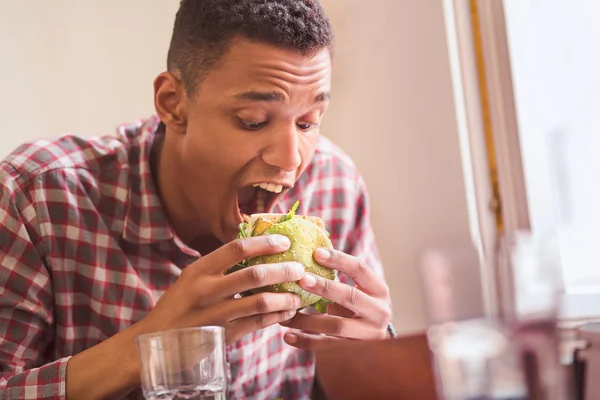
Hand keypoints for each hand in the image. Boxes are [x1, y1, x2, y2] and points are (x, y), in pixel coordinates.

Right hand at [139, 234, 304, 344]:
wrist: (156, 341)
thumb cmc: (179, 304)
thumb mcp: (191, 278)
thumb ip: (218, 266)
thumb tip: (256, 250)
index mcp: (199, 270)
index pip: (236, 248)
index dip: (264, 243)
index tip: (285, 241)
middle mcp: (206, 290)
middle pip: (253, 275)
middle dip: (282, 270)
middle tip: (300, 268)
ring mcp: (215, 314)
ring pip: (259, 302)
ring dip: (284, 298)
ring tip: (298, 295)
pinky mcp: (223, 335)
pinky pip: (256, 324)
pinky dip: (275, 317)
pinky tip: (286, 313)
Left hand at [280, 248, 391, 349]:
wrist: (375, 341)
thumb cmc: (359, 306)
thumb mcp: (359, 289)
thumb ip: (340, 275)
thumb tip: (308, 249)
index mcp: (379, 290)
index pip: (360, 269)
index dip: (339, 260)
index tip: (316, 252)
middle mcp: (379, 311)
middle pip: (350, 297)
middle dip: (324, 287)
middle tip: (301, 279)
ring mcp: (369, 334)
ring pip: (335, 325)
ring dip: (306, 319)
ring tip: (284, 313)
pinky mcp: (356, 351)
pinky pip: (327, 347)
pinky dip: (306, 341)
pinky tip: (287, 336)